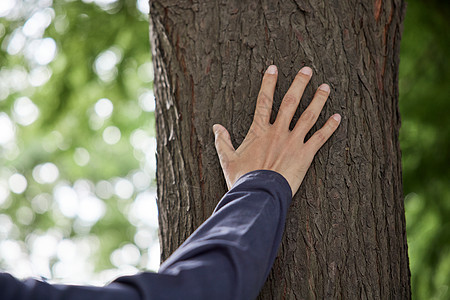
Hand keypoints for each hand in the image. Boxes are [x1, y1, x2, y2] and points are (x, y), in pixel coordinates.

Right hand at [213, 65, 340, 195]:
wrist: (259, 194)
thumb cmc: (243, 179)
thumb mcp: (227, 159)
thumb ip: (222, 141)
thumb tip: (215, 127)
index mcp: (259, 131)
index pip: (264, 101)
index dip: (268, 83)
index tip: (274, 68)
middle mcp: (278, 132)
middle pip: (290, 102)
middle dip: (299, 84)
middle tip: (308, 69)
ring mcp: (293, 142)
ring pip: (308, 116)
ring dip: (318, 100)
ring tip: (326, 87)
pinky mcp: (305, 155)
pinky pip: (320, 138)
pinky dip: (330, 127)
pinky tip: (338, 117)